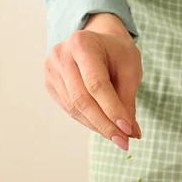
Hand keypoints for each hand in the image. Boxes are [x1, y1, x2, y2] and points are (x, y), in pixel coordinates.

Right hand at [44, 13, 142, 150]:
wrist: (100, 39)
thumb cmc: (118, 52)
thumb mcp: (130, 69)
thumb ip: (128, 99)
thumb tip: (130, 133)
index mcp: (82, 43)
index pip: (96, 85)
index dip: (113, 110)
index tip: (129, 131)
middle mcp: (61, 54)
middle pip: (82, 99)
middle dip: (105, 125)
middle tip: (124, 142)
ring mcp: (51, 69)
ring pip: (74, 108)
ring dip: (98, 126)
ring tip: (119, 137)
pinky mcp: (50, 82)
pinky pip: (69, 109)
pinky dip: (88, 121)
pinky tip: (104, 127)